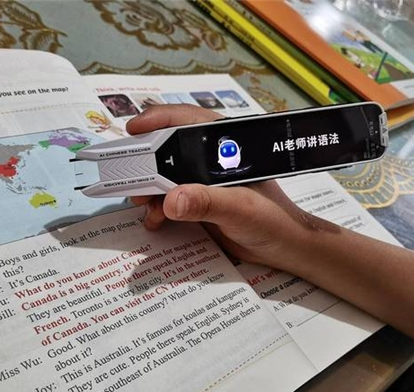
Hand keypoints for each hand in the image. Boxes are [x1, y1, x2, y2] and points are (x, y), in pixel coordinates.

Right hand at [126, 104, 331, 270]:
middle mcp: (210, 160)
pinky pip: (170, 199)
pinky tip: (154, 219)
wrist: (285, 249)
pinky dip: (158, 208)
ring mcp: (204, 181)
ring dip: (148, 187)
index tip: (132, 129)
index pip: (187, 121)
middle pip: (170, 148)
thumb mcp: (240, 208)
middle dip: (146, 160)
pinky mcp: (200, 202)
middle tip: (129, 176)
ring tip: (140, 202)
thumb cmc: (273, 220)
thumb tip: (170, 200)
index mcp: (225, 146)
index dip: (158, 120)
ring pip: (166, 175)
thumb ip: (206, 202)